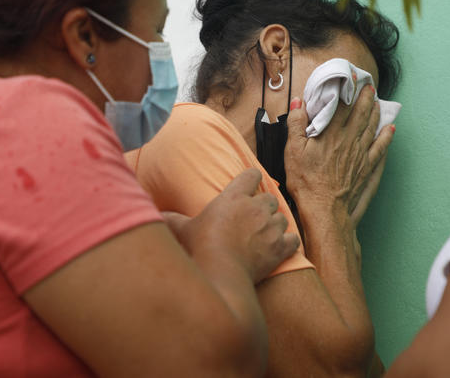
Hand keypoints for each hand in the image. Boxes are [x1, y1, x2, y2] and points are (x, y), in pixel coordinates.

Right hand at [165, 168, 299, 282]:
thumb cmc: (199, 249)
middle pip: (270, 199)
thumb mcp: (181, 230)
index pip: (252, 175)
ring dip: (275, 225)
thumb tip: (156, 215)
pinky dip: (288, 244)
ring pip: (283, 218)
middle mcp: (257, 208)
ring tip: (264, 236)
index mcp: (234, 197)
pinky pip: (293, 239)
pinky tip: (280, 248)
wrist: (221, 274)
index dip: (252, 179)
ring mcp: (272, 227)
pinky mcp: (281, 247)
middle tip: (253, 220)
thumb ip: (171, 219)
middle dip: (264, 208)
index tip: (250, 186)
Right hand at [285, 87, 394, 232]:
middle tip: (369, 85)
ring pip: (371, 127)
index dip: (347, 90)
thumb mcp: (292, 151)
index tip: (351, 78)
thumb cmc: (305, 181)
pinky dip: (386, 136)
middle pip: (360, 113)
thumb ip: (296, 124)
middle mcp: (348, 139)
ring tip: (377, 101)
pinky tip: (390, 128)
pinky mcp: (365, 167)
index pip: (341, 105)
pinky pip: (380, 148)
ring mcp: (359, 153)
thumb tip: (299, 102)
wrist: (324, 207)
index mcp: (330, 133)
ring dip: (375, 112)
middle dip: (365, 97)